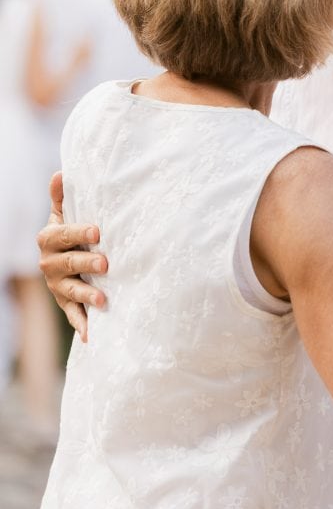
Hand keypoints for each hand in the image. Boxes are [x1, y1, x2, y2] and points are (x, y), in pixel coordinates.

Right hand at [37, 172, 107, 341]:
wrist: (64, 257)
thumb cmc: (70, 232)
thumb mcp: (63, 214)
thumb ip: (61, 197)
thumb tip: (61, 173)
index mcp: (49, 238)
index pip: (63, 235)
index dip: (78, 232)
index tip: (97, 231)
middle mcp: (49, 263)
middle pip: (68, 263)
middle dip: (86, 263)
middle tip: (106, 262)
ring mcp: (57, 285)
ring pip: (71, 291)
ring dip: (87, 294)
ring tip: (104, 299)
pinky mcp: (66, 303)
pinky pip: (73, 315)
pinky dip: (82, 325)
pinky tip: (91, 335)